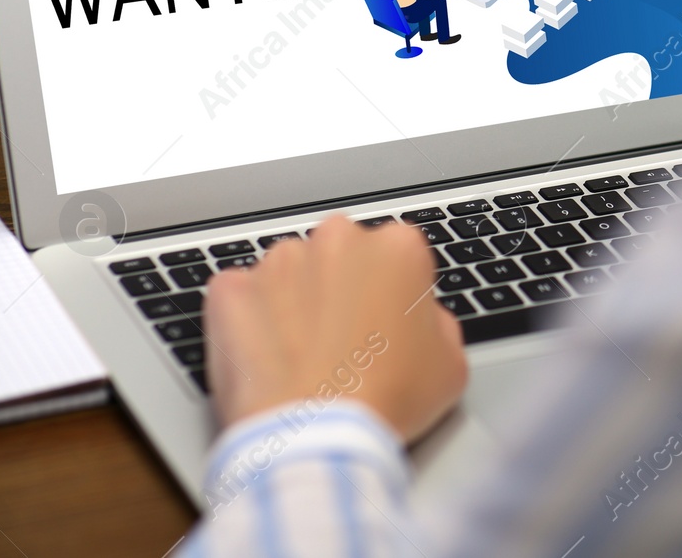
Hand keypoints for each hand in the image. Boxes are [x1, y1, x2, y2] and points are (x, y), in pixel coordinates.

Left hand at [204, 215, 467, 441]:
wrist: (315, 440)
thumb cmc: (385, 403)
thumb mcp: (451, 364)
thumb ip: (436, 322)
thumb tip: (420, 320)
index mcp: (397, 247)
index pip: (398, 256)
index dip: (395, 296)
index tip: (388, 326)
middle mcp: (337, 240)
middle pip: (341, 256)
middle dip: (342, 290)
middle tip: (346, 344)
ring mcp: (278, 263)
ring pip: (290, 273)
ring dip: (295, 303)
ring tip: (302, 359)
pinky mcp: (231, 290)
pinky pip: (240, 297)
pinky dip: (248, 321)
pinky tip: (266, 359)